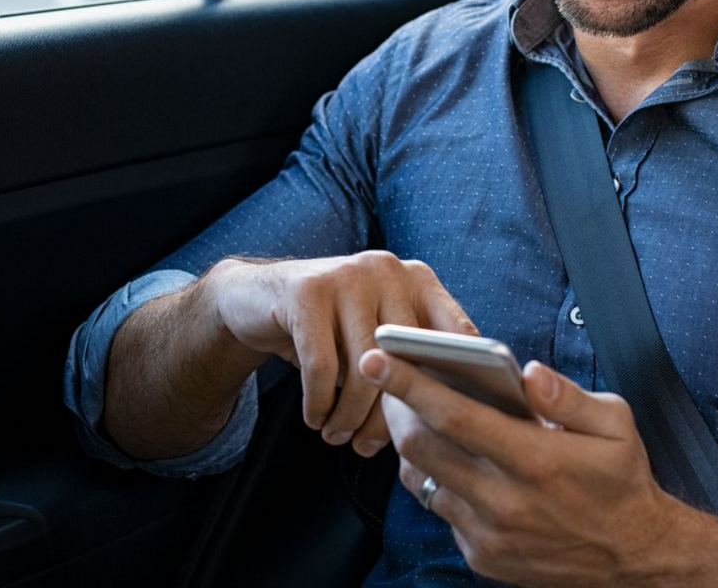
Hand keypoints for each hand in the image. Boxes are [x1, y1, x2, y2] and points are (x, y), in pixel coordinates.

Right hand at [201, 252, 475, 456]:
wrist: (258, 298)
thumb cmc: (332, 332)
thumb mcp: (375, 338)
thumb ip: (411, 362)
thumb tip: (443, 421)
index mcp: (418, 279)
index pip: (459, 334)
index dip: (458, 383)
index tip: (444, 427)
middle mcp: (389, 270)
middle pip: (407, 360)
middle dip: (389, 415)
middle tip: (370, 447)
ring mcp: (348, 275)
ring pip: (364, 368)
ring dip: (350, 416)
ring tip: (338, 437)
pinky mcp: (307, 291)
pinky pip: (322, 367)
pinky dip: (319, 404)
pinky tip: (316, 419)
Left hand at [361, 348, 693, 586]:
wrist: (634, 558)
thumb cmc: (622, 481)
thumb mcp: (614, 424)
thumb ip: (568, 396)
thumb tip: (528, 372)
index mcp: (535, 460)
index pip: (453, 415)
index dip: (408, 383)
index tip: (377, 357)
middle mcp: (504, 501)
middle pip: (421, 448)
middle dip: (394, 406)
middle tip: (385, 377)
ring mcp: (489, 534)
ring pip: (421, 480)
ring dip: (411, 444)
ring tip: (410, 412)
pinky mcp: (482, 556)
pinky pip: (441, 510)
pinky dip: (437, 480)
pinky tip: (448, 457)